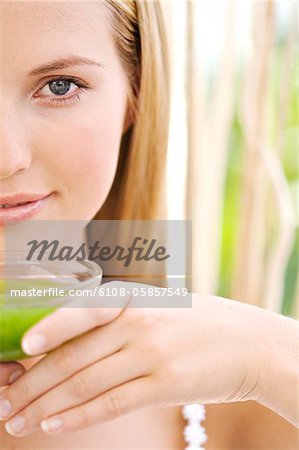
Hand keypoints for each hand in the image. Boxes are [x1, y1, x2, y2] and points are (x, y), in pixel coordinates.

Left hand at [0, 282, 265, 436]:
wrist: (247, 341)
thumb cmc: (195, 322)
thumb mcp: (157, 306)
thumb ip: (115, 318)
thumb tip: (66, 339)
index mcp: (131, 298)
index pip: (80, 312)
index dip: (48, 329)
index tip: (18, 353)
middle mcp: (138, 322)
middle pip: (74, 355)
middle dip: (33, 382)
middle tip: (5, 402)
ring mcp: (152, 353)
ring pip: (86, 383)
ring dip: (46, 406)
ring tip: (17, 421)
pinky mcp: (165, 384)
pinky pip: (112, 402)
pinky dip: (79, 416)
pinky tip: (54, 426)